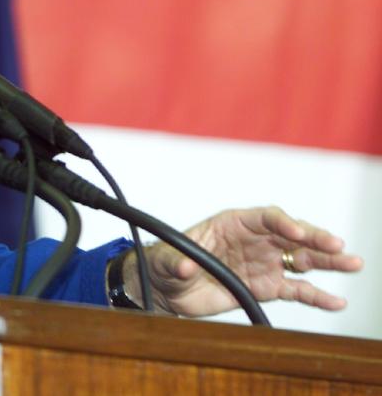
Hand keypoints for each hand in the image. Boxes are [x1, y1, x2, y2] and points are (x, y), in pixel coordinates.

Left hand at [127, 206, 363, 316]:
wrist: (167, 290)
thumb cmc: (166, 264)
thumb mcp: (166, 261)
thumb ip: (177, 262)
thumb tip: (184, 267)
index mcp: (231, 224)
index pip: (263, 217)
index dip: (282, 222)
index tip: (296, 233)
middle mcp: (254, 240)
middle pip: (290, 235)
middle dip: (314, 238)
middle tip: (337, 245)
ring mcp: (263, 263)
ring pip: (301, 259)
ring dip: (326, 261)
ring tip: (352, 263)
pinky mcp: (266, 287)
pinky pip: (296, 289)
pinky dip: (316, 295)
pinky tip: (336, 301)